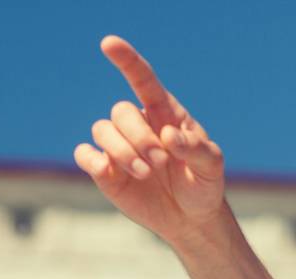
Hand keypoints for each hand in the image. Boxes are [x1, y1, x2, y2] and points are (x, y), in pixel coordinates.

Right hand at [72, 35, 225, 244]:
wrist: (191, 218)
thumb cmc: (203, 185)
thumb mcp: (211, 167)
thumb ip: (196, 148)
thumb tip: (168, 134)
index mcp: (164, 113)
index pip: (143, 80)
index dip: (126, 60)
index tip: (109, 43)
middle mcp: (138, 124)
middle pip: (121, 112)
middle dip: (139, 136)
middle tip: (160, 161)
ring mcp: (119, 146)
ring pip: (102, 130)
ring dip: (122, 150)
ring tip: (147, 172)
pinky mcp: (105, 170)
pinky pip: (84, 153)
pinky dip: (92, 159)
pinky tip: (109, 171)